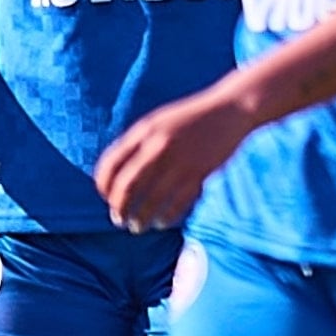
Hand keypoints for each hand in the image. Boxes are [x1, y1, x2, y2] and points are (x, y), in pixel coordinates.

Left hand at [92, 87, 254, 233]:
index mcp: (144, 131)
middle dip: (119, 208)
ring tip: (137, 227)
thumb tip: (117, 175)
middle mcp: (158, 146)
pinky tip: (161, 222)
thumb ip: (138, 143)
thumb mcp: (159, 122)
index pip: (110, 165)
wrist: (232, 109)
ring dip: (140, 219)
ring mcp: (180, 161)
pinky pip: (177, 203)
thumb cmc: (192, 118)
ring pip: (151, 200)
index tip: (106, 198)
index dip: (103, 186)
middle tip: (119, 219)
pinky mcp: (200, 173)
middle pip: (127, 187)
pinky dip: (166, 217)